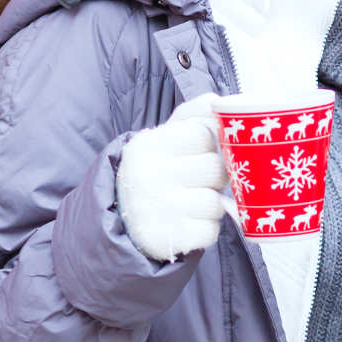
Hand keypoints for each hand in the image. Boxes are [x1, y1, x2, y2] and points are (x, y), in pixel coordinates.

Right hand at [116, 94, 227, 262]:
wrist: (123, 220)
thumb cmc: (156, 170)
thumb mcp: (164, 138)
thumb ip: (192, 114)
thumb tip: (218, 101)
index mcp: (148, 146)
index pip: (204, 134)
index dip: (210, 145)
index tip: (199, 153)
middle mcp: (148, 176)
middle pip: (216, 169)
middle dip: (215, 176)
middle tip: (199, 181)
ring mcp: (158, 210)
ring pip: (216, 202)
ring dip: (212, 204)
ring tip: (192, 202)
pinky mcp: (168, 240)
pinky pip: (211, 231)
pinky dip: (206, 229)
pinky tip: (188, 223)